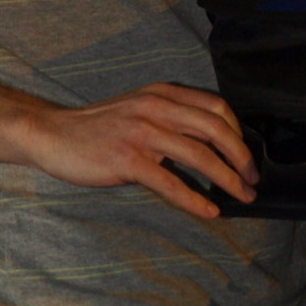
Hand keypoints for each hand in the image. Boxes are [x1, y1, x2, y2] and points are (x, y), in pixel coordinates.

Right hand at [21, 82, 258, 220]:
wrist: (53, 134)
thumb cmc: (99, 128)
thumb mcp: (139, 109)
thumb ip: (171, 118)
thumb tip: (212, 146)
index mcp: (162, 94)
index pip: (216, 107)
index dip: (239, 132)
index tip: (247, 156)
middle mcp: (156, 107)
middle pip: (216, 129)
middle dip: (241, 157)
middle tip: (253, 180)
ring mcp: (141, 132)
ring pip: (199, 156)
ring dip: (227, 179)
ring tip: (241, 197)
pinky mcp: (127, 159)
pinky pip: (170, 182)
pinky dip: (194, 199)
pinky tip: (209, 211)